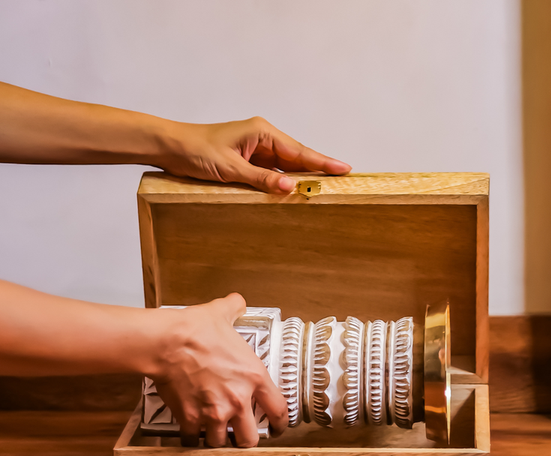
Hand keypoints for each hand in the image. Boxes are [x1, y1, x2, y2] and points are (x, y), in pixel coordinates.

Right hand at [148, 293, 286, 447]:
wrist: (167, 342)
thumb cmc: (195, 330)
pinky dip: (191, 438)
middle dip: (245, 438)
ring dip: (218, 439)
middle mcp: (237, 399)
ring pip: (221, 444)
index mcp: (254, 377)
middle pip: (250, 439)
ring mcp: (213, 412)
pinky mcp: (190, 418)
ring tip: (214, 432)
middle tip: (240, 433)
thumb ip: (234, 308)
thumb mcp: (222, 313)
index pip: (278, 410)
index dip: (280, 423)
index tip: (276, 427)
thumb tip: (236, 301)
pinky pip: (193, 439)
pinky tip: (191, 432)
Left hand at [158, 116, 350, 192]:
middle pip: (296, 157)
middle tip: (341, 179)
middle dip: (318, 169)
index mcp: (261, 132)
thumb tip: (289, 189)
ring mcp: (255, 150)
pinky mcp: (248, 161)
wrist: (171, 147)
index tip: (343, 168)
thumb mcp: (230, 168)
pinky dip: (282, 183)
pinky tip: (292, 193)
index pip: (298, 150)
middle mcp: (262, 139)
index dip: (322, 161)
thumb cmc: (196, 150)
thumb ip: (261, 179)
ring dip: (300, 178)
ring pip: (285, 167)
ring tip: (323, 188)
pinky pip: (271, 174)